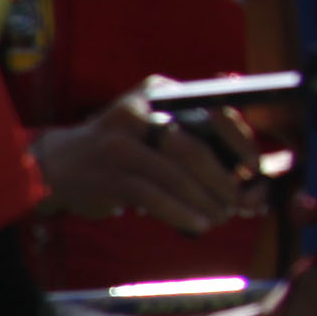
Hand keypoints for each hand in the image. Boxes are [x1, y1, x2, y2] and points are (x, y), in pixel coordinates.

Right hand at [38, 85, 261, 232]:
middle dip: (225, 180)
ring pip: (176, 174)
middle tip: (243, 202)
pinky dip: (181, 212)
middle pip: (195, 147)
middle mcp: (141, 110)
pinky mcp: (109, 173)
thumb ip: (203, 143)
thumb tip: (256, 179)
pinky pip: (153, 196)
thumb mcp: (159, 130)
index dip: (241, 141)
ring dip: (206, 201)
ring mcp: (121, 142)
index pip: (212, 110)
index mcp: (161, 92)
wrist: (59, 163)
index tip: (257, 167)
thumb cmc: (126, 150)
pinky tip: (199, 223)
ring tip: (222, 216)